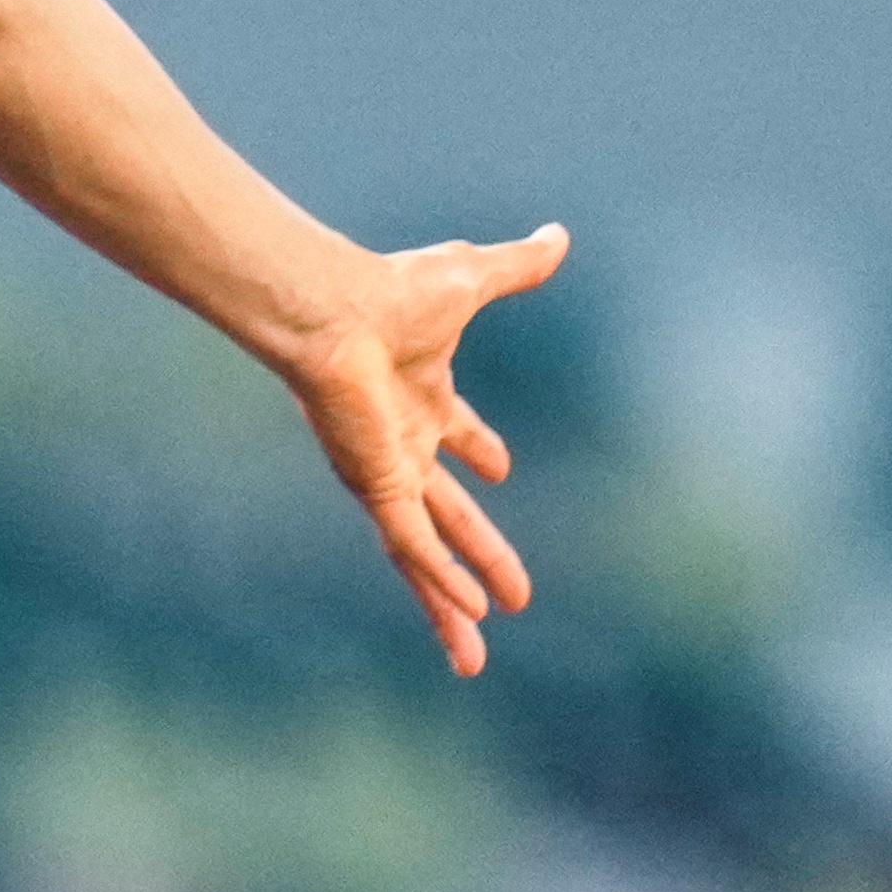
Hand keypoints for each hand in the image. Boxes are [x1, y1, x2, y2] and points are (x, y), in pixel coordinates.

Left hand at [278, 223, 568, 680]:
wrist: (331, 309)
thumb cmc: (390, 290)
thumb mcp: (473, 277)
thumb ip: (518, 265)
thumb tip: (559, 233)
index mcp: (422, 398)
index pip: (456, 437)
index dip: (478, 451)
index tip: (501, 469)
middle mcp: (402, 444)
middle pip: (450, 520)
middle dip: (482, 562)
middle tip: (513, 603)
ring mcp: (387, 471)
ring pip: (424, 555)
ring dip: (450, 606)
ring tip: (474, 658)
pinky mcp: (375, 485)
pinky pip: (411, 545)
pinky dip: (438, 579)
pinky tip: (466, 613)